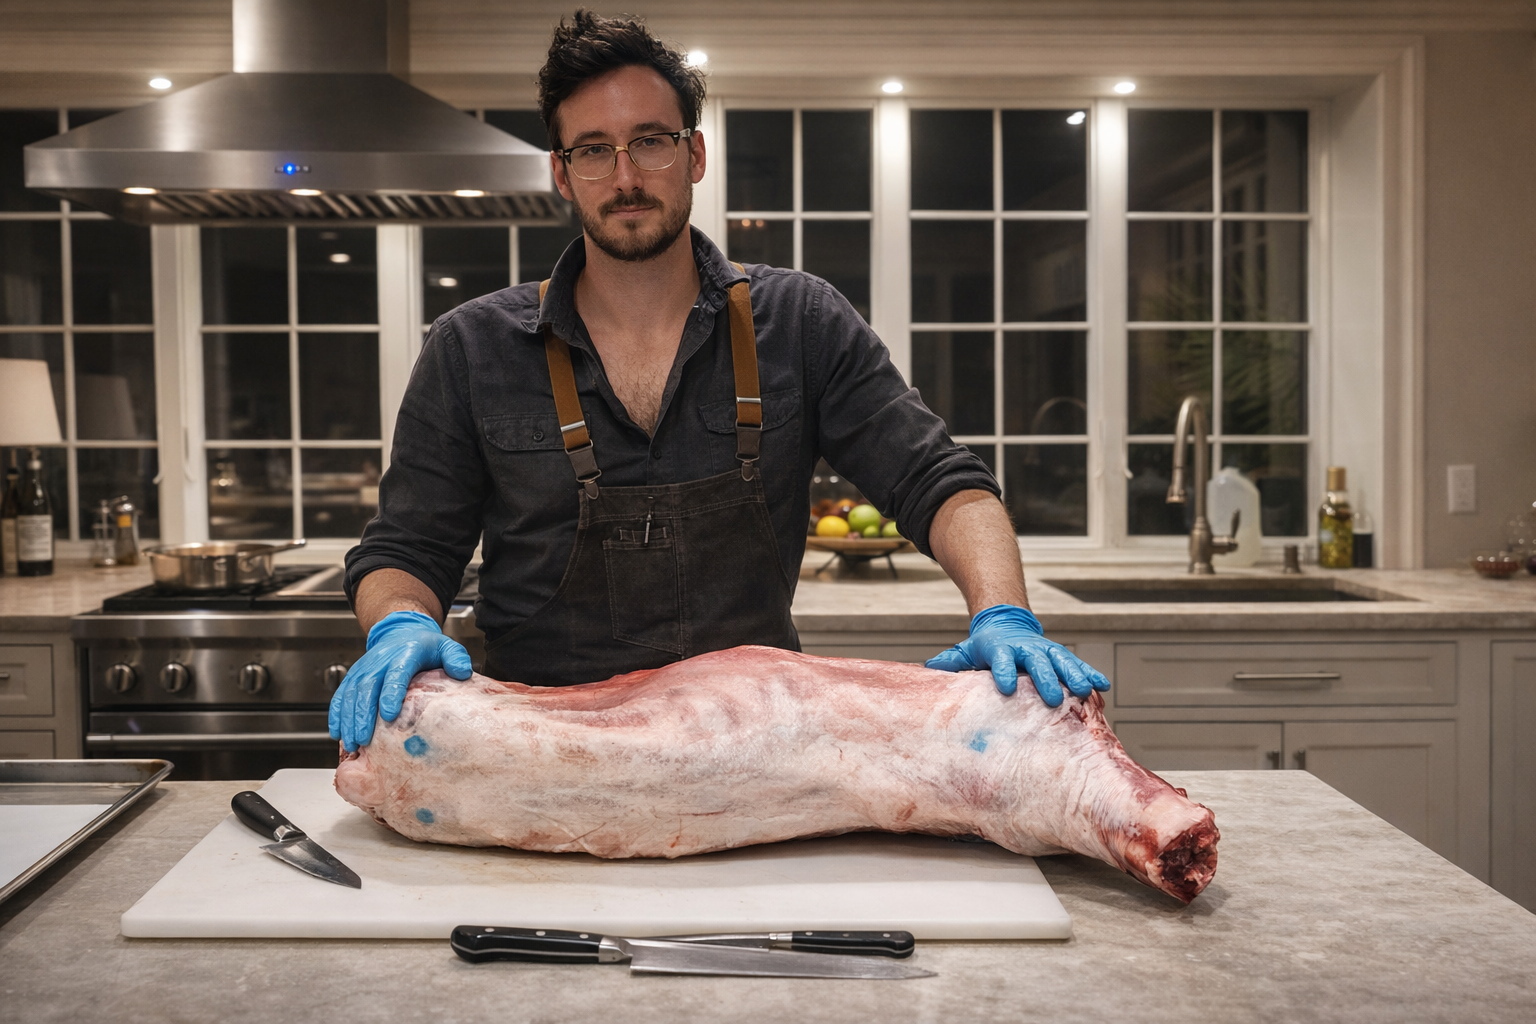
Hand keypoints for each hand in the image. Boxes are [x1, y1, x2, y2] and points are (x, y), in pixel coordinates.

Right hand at [329, 610, 472, 751]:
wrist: (402, 632)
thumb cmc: (425, 647)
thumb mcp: (446, 646)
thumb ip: (456, 657)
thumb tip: (463, 672)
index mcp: (405, 654)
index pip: (396, 674)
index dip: (390, 693)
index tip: (388, 715)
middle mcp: (380, 661)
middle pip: (367, 687)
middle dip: (363, 715)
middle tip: (363, 740)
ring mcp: (364, 669)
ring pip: (351, 694)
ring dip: (348, 719)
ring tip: (351, 743)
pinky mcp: (354, 676)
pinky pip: (341, 695)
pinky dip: (337, 714)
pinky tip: (337, 733)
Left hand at [925, 604, 1110, 705]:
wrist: (1007, 625)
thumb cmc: (985, 647)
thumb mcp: (967, 650)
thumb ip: (952, 660)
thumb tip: (930, 668)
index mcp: (1001, 649)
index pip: (1001, 660)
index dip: (1003, 672)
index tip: (1005, 687)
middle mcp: (1027, 648)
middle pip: (1037, 662)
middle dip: (1046, 679)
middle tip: (1053, 698)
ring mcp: (1046, 651)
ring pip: (1062, 661)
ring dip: (1074, 675)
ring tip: (1085, 691)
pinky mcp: (1060, 655)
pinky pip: (1078, 665)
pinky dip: (1090, 673)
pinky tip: (1103, 686)